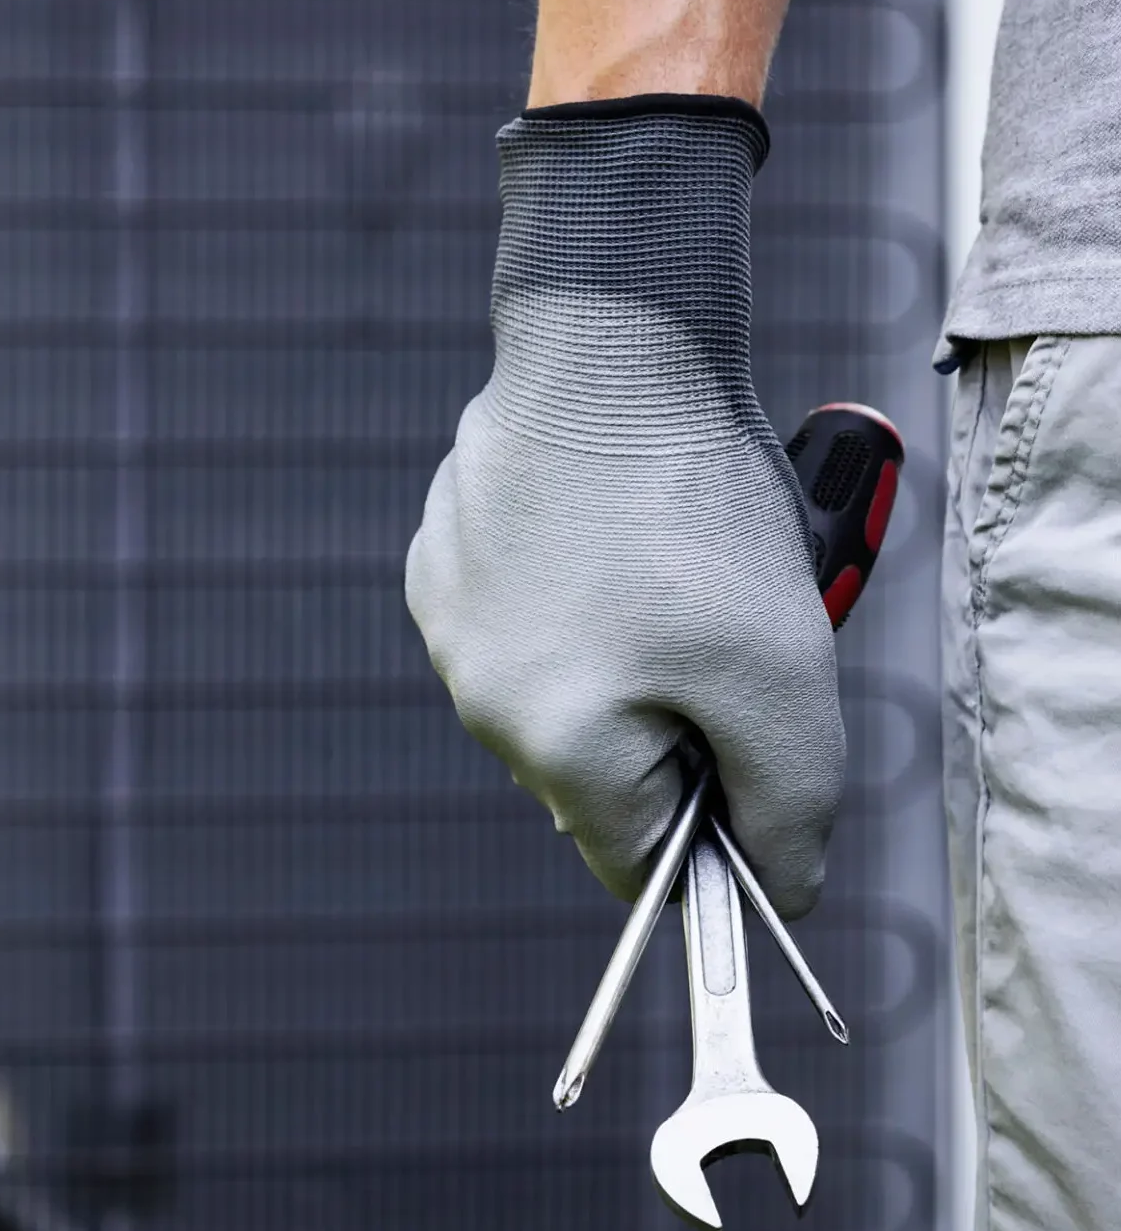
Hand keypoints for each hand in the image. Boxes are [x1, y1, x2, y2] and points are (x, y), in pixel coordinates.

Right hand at [405, 102, 843, 919]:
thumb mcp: (783, 676)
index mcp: (551, 744)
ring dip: (617, 663)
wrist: (607, 343)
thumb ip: (792, 808)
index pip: (635, 864)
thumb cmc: (696, 508)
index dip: (707, 836)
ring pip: (555, 696)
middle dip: (670, 732)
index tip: (745, 767)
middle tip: (719, 641)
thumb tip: (783, 887)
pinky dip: (568, 604)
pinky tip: (601, 536)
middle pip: (596, 775)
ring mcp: (447, 627)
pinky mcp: (439, 563)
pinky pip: (518, 623)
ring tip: (661, 572)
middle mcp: (475, 699)